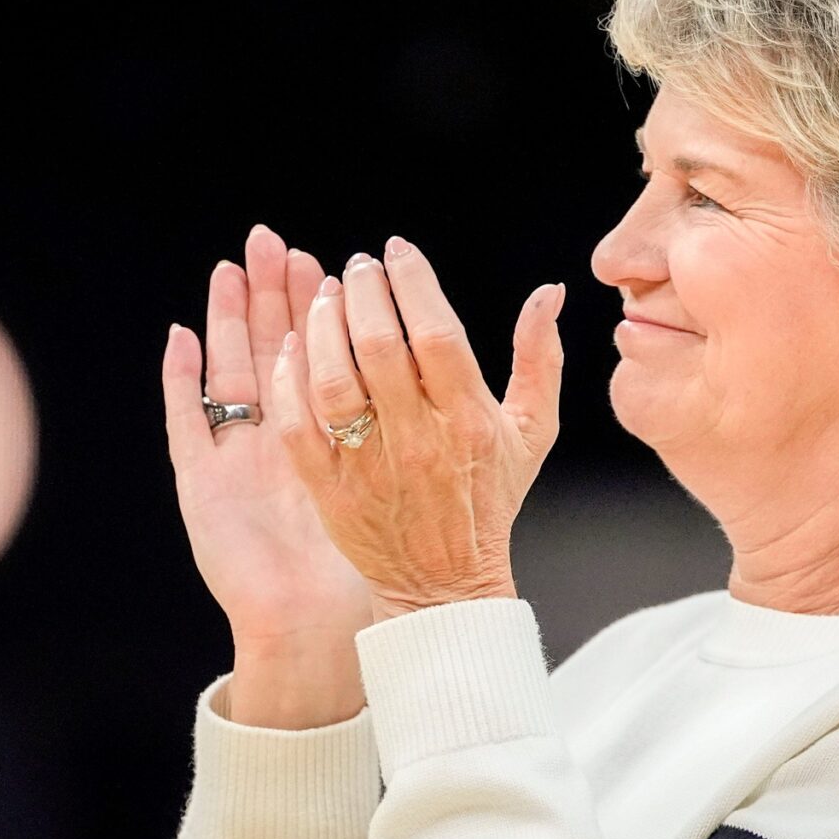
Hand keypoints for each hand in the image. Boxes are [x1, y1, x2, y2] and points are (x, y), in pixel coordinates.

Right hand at [162, 226, 381, 648]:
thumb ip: (421, 422)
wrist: (323, 622)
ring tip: (231, 268)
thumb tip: (456, 364)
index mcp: (327, 430)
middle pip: (270, 347)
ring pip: (229, 370)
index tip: (337, 262)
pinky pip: (189, 421)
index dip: (324, 305)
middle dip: (272, 294)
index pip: (325, 352)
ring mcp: (237, 456)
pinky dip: (181, 378)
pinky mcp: (204, 483)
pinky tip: (181, 338)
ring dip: (225, 319)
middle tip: (274, 242)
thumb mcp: (408, 479)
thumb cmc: (371, 556)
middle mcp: (278, 435)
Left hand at [267, 237, 564, 616]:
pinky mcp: (330, 490)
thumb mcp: (533, 431)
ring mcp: (369, 466)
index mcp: (469, 421)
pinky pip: (297, 424)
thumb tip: (548, 292)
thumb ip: (539, 357)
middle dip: (364, 291)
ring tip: (325, 297)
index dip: (413, 283)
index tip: (396, 252)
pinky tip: (293, 348)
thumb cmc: (489, 500)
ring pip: (332, 380)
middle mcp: (418, 441)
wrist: (446, 585)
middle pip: (378, 347)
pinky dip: (289, 380)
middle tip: (358, 267)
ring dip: (321, 327)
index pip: (436, 334)